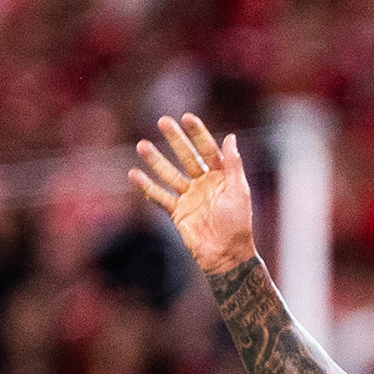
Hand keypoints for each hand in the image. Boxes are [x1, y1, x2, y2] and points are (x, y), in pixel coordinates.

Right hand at [129, 114, 255, 277]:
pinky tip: (133, 174)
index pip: (208, 150)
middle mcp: (204, 183)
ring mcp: (189, 197)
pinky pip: (159, 196)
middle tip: (162, 121)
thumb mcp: (239, 192)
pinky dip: (146, 186)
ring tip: (141, 145)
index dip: (198, 134)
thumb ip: (233, 165)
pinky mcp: (177, 212)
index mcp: (221, 177)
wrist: (227, 255)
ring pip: (169, 174)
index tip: (186, 117)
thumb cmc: (238, 224)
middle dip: (175, 140)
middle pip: (187, 157)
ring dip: (156, 160)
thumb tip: (231, 137)